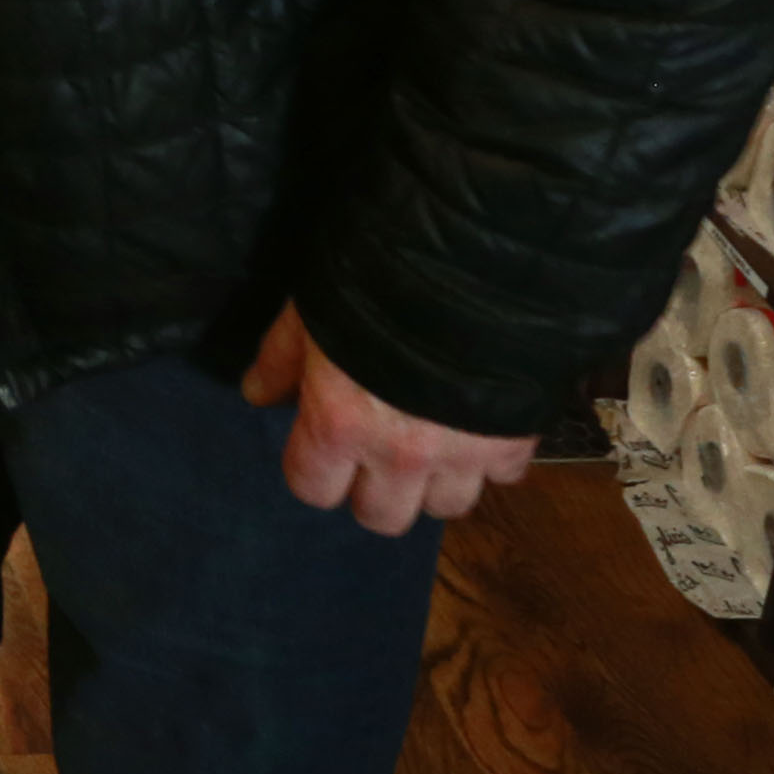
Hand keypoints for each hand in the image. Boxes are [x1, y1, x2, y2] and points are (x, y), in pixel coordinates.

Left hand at [242, 302, 537, 535]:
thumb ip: (282, 358)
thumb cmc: (373, 275)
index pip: (312, 489)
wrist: (471, 255)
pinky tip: (480, 420)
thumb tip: (257, 394)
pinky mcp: (516, 440)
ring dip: (436, 480)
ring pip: (446, 507)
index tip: (323, 442)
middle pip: (382, 517)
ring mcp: (464, 454)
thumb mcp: (311, 310)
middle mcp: (400, 456)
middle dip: (375, 488)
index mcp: (340, 425)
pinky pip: (503, 476)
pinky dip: (492, 457)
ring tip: (432, 439)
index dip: (314, 468)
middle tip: (377, 448)